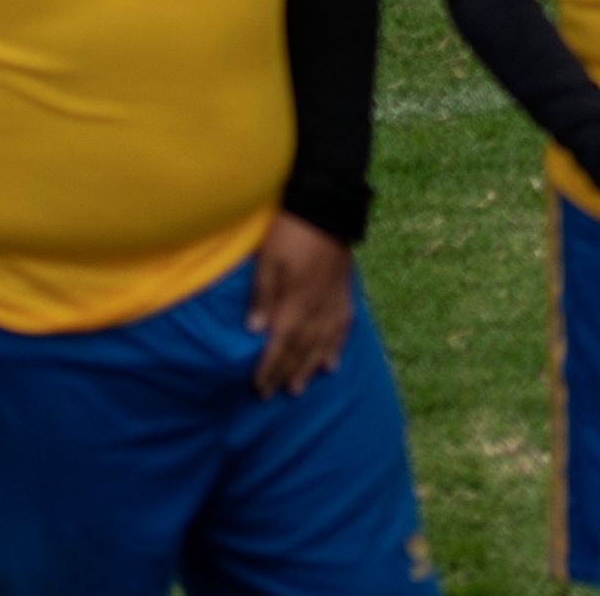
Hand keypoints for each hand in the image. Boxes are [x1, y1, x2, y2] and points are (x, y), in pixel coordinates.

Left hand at [247, 212, 357, 397]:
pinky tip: (332, 362)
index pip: (281, 344)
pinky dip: (337, 346)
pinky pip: (343, 325)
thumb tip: (255, 331)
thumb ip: (263, 296)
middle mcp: (318, 308)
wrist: (326, 206)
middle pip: (302, 348)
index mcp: (296, 302)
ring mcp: (334, 300)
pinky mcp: (344, 291)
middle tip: (275, 394)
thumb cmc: (290, 232)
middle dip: (286, 372)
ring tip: (300, 386)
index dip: (269, 368)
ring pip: (323, 342)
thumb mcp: (268, 260)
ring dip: (310, 367)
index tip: (258, 388)